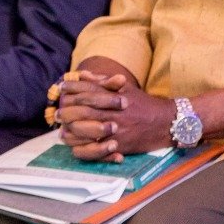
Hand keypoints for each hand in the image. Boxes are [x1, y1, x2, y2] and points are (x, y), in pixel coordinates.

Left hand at [55, 70, 173, 160]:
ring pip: (87, 130)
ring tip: (62, 131)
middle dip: (68, 111)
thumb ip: (104, 81)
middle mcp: (115, 112)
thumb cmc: (143, 105)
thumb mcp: (126, 89)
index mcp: (116, 96)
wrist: (166, 123)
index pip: (90, 90)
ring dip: (72, 130)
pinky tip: (75, 146)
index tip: (62, 88)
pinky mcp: (119, 145)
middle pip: (85, 110)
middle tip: (58, 113)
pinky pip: (96, 150)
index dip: (74, 88)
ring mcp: (117, 130)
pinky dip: (83, 149)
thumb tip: (83, 74)